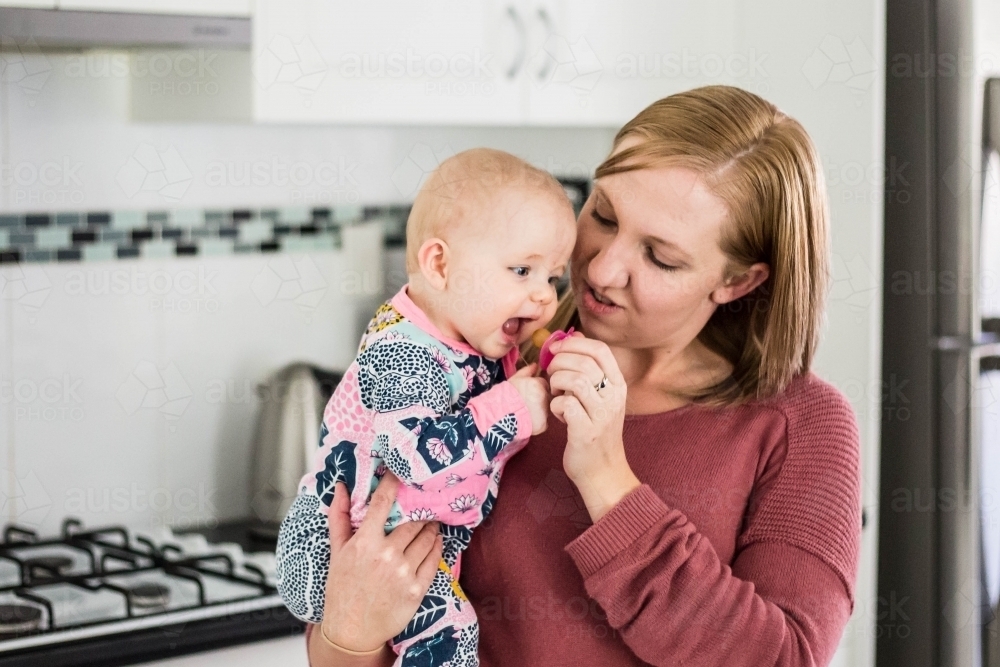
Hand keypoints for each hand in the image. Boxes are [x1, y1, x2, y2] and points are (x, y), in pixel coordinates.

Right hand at [319, 473, 442, 651]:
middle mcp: (387, 555)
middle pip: (413, 521)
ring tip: (430, 522)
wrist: (352, 630)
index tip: (401, 473)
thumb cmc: (342, 589)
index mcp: (365, 543)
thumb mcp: (336, 552)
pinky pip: (434, 559)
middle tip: (424, 503)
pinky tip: (435, 541)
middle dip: (420, 511)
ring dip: (431, 527)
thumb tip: (340, 487)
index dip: (394, 483)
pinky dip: (437, 546)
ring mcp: (404, 572)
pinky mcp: (417, 588)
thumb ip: (339, 517)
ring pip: (427, 538)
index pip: (383, 502)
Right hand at [507, 362, 550, 434]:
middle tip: (526, 404)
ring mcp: (544, 412)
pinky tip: (528, 422)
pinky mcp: (542, 425)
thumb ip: (526, 371)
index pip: (544, 384)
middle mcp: (544, 397)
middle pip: (547, 396)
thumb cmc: (504, 396)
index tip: (528, 393)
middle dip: (540, 399)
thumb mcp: (513, 379)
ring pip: (546, 409)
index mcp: (538, 384)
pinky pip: (543, 423)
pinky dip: (538, 423)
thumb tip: (535, 365)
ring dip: (540, 411)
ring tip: (526, 413)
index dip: (537, 388)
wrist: (498, 415)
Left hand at [546, 334, 640, 521]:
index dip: (573, 343)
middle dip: (559, 363)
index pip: (600, 349)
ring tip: (556, 394)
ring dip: (556, 383)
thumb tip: (573, 337)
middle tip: (551, 375)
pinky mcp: (586, 431)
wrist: (603, 471)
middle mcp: (613, 397)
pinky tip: (558, 413)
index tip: (555, 349)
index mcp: (618, 384)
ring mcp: (602, 415)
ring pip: (574, 380)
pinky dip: (555, 404)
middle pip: (584, 362)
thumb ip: (589, 370)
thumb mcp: (599, 397)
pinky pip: (565, 404)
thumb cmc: (595, 430)